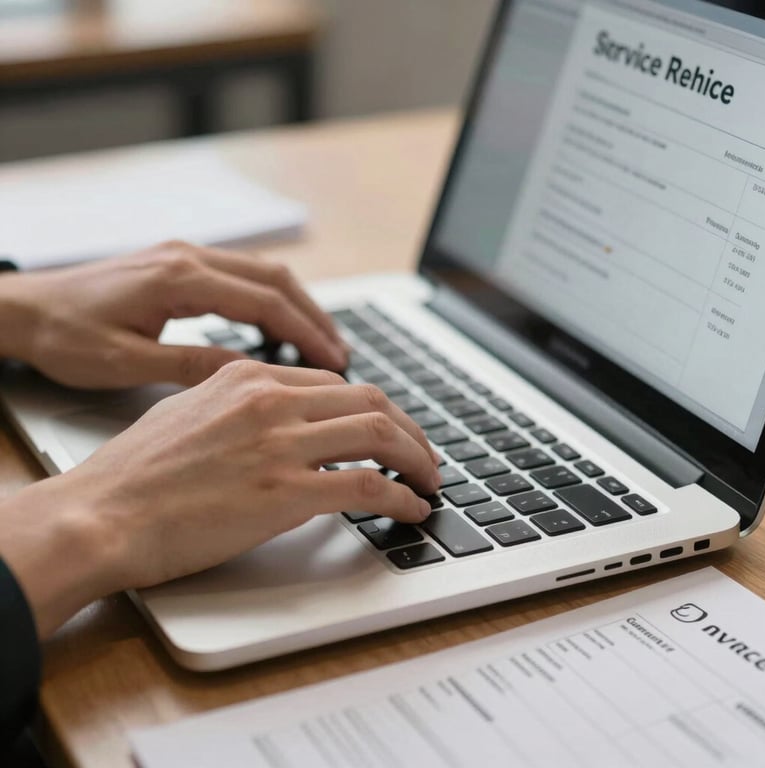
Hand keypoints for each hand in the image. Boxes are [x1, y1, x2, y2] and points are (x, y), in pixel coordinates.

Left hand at [0, 241, 346, 387]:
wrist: (26, 309)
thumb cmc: (66, 336)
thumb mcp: (127, 362)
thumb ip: (192, 365)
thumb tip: (250, 375)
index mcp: (179, 279)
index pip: (264, 302)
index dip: (306, 333)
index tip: (334, 361)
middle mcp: (188, 258)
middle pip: (274, 279)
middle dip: (313, 315)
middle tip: (339, 353)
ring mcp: (184, 256)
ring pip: (262, 274)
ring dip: (296, 305)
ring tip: (320, 342)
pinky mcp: (178, 264)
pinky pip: (240, 276)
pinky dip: (269, 300)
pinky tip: (277, 326)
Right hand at [0, 361, 440, 637]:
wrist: (101, 514)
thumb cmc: (134, 473)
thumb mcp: (190, 412)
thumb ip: (241, 407)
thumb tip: (279, 421)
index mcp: (248, 377)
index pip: (336, 384)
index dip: (374, 409)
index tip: (387, 431)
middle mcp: (270, 400)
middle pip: (371, 401)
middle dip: (410, 429)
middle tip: (424, 454)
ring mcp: (280, 443)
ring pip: (381, 434)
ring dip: (418, 459)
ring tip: (429, 480)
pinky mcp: (285, 492)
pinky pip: (368, 485)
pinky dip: (401, 495)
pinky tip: (411, 508)